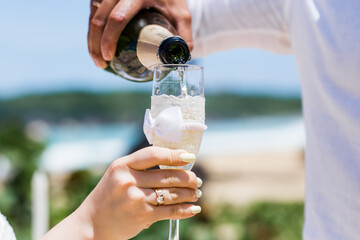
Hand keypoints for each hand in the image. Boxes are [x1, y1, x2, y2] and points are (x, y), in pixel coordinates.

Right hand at [42, 146, 201, 239]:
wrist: (92, 224)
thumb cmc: (109, 196)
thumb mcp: (118, 174)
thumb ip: (140, 167)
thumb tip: (174, 162)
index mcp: (122, 165)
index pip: (154, 155)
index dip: (174, 155)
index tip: (189, 156)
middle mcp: (128, 180)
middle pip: (167, 175)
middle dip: (188, 177)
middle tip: (196, 180)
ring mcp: (135, 199)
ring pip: (171, 193)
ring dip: (189, 193)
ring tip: (196, 193)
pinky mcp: (142, 216)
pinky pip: (170, 211)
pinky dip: (185, 210)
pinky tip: (193, 208)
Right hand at [87, 0, 192, 67]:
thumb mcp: (181, 14)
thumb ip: (184, 34)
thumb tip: (180, 58)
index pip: (118, 18)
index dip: (110, 39)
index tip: (109, 57)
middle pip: (99, 19)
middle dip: (95, 45)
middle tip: (102, 64)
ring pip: (93, 16)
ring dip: (91, 40)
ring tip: (98, 60)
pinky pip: (93, 13)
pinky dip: (93, 31)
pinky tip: (97, 46)